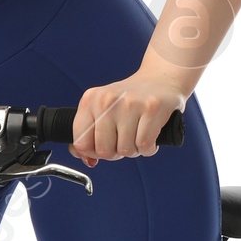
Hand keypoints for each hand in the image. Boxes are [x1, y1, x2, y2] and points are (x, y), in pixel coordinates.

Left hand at [70, 69, 187, 164]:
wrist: (159, 80)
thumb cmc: (129, 99)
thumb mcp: (102, 110)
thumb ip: (88, 135)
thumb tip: (87, 160)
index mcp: (90, 100)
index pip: (80, 142)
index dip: (92, 153)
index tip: (103, 147)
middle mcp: (107, 100)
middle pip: (104, 151)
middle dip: (116, 153)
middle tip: (124, 141)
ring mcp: (130, 103)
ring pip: (125, 150)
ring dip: (134, 150)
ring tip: (138, 135)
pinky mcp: (151, 108)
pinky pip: (144, 146)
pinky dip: (148, 148)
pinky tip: (150, 136)